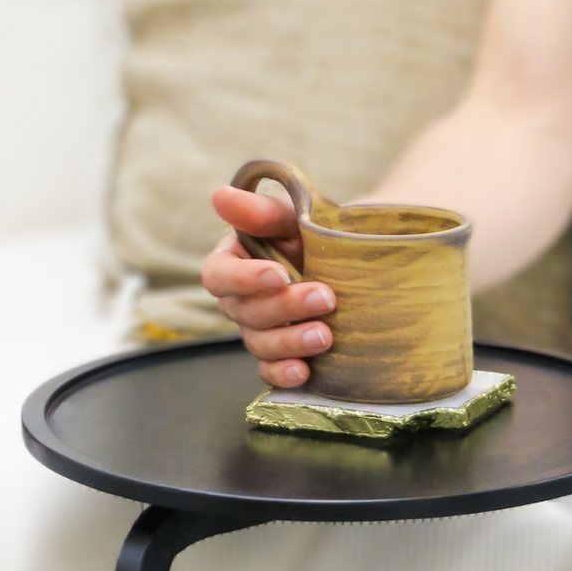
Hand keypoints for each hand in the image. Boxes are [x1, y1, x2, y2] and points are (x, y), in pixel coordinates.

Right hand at [202, 184, 334, 387]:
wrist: (353, 258)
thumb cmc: (314, 232)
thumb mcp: (292, 215)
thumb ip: (259, 211)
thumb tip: (219, 196)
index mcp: (233, 262)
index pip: (218, 276)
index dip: (243, 279)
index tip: (278, 274)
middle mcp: (239, 300)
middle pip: (245, 313)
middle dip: (285, 307)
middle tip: (326, 297)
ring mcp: (259, 331)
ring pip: (259, 344)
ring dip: (290, 342)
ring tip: (326, 336)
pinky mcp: (280, 356)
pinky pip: (270, 372)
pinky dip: (284, 375)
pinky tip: (305, 372)